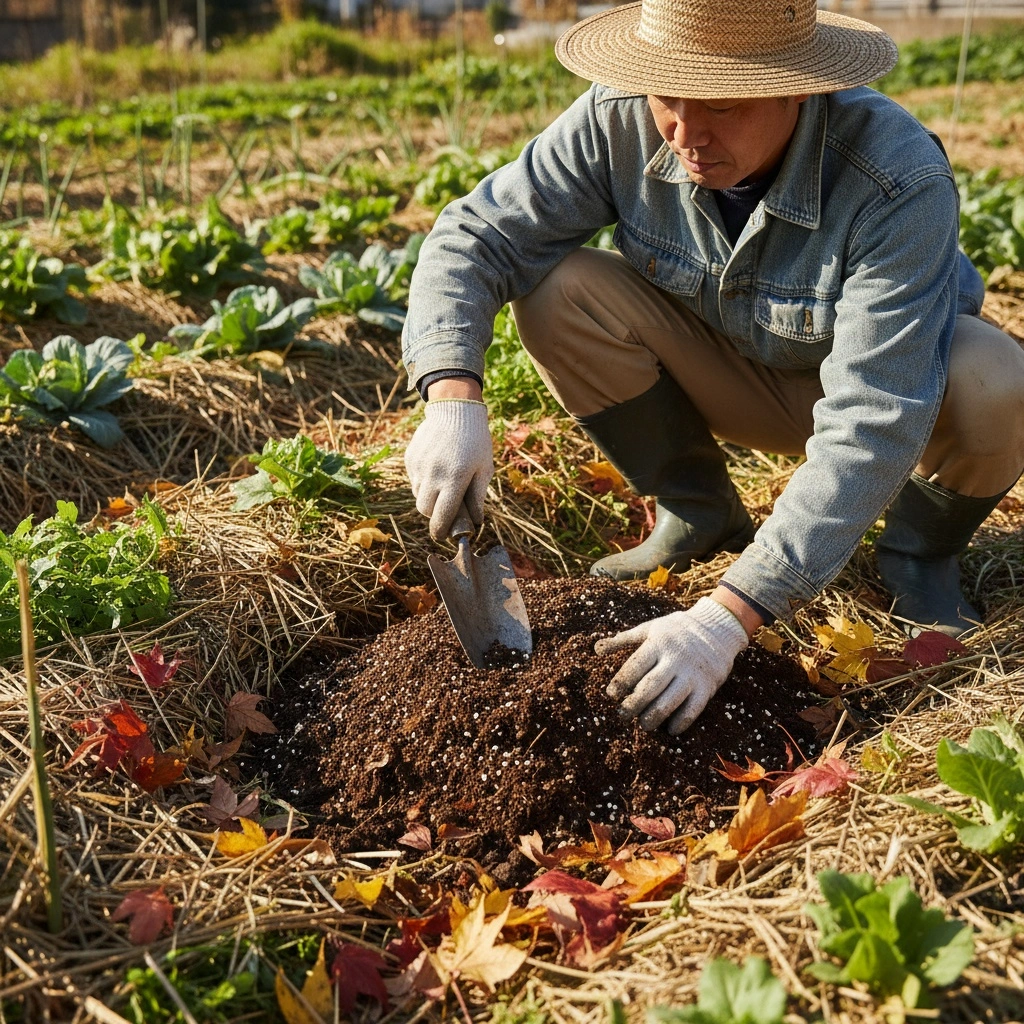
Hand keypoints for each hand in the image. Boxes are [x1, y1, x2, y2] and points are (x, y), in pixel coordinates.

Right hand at [405, 398, 492, 539]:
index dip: (440, 530)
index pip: (442, 516)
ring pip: (418, 495)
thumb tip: (476, 522)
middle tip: (446, 508)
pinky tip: (436, 468)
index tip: (442, 535)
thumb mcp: (484, 468)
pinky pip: (414, 479)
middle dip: (434, 514)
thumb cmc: (476, 441)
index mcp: (455, 479)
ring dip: (429, 497)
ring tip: (443, 484)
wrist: (455, 410)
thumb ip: (478, 497)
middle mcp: (434, 474)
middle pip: (425, 510)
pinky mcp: (411, 458)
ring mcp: (419, 466)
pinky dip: (423, 481)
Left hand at [595, 597, 748, 734]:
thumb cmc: (676, 630)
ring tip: (643, 725)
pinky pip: (693, 709)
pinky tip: (671, 730)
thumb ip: (624, 639)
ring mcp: (692, 674)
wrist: (717, 628)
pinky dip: (682, 722)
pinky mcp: (707, 686)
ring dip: (654, 716)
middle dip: (633, 704)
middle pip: (650, 686)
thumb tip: (596, 649)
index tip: (611, 695)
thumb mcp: (650, 628)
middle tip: (622, 715)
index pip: (635, 666)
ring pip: (670, 701)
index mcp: (658, 643)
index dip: (621, 682)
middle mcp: (675, 659)